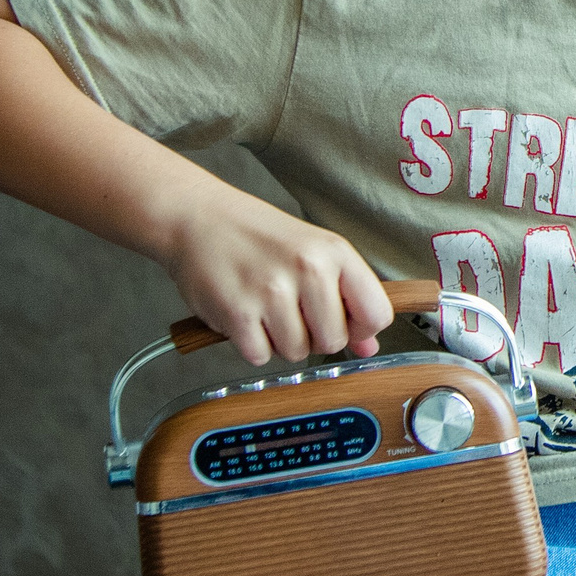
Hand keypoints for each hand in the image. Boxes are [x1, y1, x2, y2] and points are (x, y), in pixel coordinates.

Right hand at [158, 188, 393, 365]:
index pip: (377, 314)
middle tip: (293, 313)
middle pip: (335, 341)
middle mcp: (308, 269)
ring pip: (297, 353)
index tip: (343, 320)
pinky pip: (260, 356)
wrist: (198, 219)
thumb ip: (346, 299)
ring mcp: (272, 291)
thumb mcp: (313, 253)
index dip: (360, 327)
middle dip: (315, 337)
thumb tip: (369, 346)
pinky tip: (245, 316)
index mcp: (335, 252)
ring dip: (280, 341)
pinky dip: (251, 345)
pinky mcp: (238, 313)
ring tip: (266, 309)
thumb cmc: (257, 236)